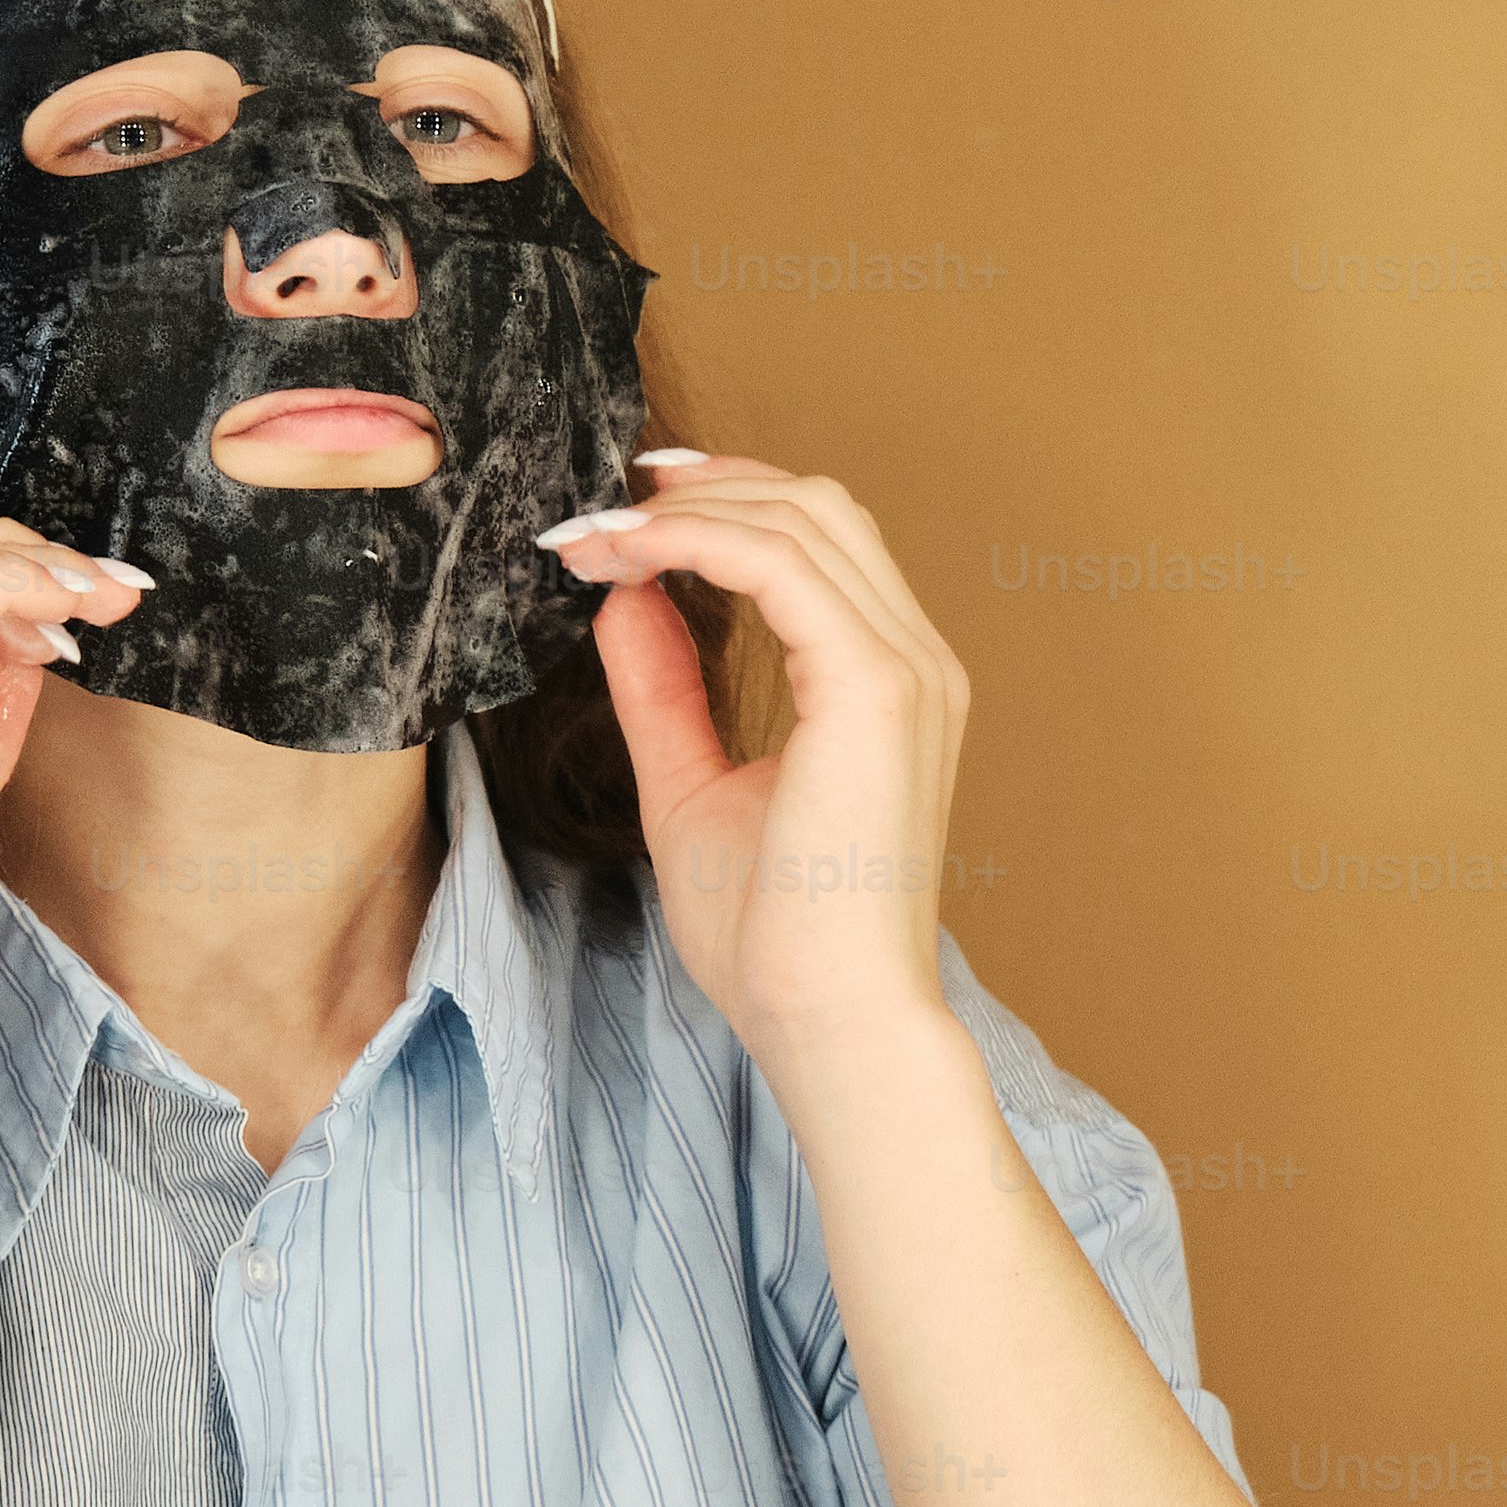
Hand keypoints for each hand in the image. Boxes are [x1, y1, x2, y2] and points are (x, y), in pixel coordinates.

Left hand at [563, 454, 966, 1086]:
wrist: (828, 1020)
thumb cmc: (777, 938)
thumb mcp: (691, 787)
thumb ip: (665, 689)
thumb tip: (625, 600)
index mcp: (885, 685)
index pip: (816, 545)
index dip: (717, 510)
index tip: (617, 525)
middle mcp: (913, 661)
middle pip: (818, 506)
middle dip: (702, 486)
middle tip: (597, 509)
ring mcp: (905, 668)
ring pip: (801, 518)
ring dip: (683, 511)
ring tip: (593, 536)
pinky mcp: (874, 686)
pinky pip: (779, 564)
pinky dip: (692, 541)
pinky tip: (622, 557)